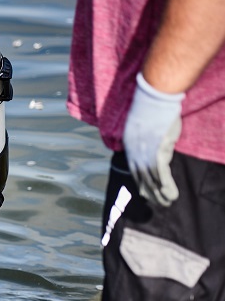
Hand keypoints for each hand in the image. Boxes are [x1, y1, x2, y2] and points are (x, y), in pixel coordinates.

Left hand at [123, 72, 183, 207]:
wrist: (154, 97)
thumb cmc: (151, 105)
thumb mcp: (143, 123)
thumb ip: (145, 136)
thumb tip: (153, 141)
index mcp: (129, 147)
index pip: (134, 170)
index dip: (140, 183)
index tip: (145, 193)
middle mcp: (134, 153)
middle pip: (141, 179)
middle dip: (150, 193)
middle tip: (158, 203)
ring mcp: (145, 154)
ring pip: (152, 180)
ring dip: (160, 194)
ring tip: (167, 203)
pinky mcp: (157, 153)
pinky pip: (161, 175)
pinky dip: (166, 186)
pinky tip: (171, 195)